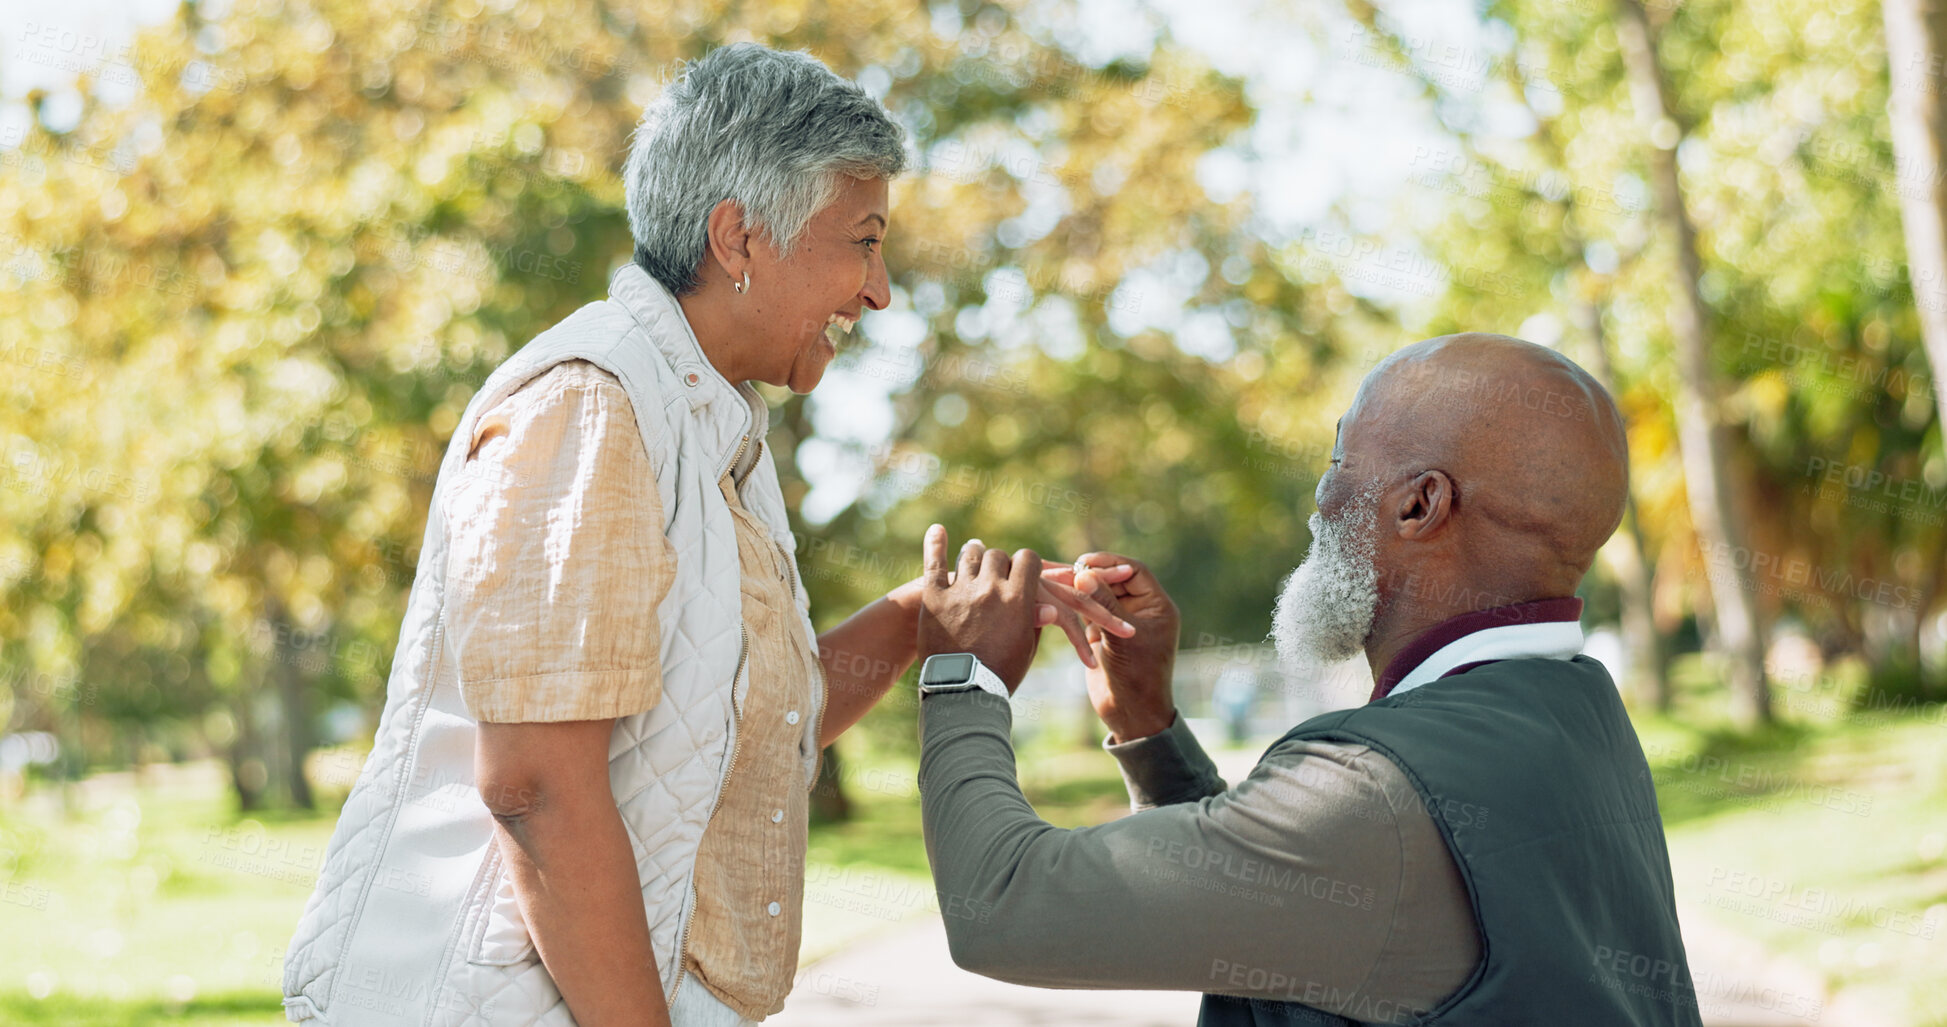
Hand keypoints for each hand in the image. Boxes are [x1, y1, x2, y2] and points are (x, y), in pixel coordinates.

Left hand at [918, 525, 1044, 690]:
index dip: (1027, 564)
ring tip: (974, 555)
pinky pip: (934, 563)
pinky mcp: (934, 598)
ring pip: (970, 555)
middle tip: (997, 574)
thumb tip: (1046, 603)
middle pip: (998, 555)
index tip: (1024, 571)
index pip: (1028, 559)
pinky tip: (937, 530)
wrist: (962, 693)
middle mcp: (990, 588)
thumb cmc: (1000, 674)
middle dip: (1000, 563)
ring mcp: (960, 591)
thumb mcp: (1026, 647)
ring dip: (975, 555)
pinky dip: (935, 544)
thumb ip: (1035, 619)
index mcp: (1018, 599)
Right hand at [1042, 553, 1178, 741]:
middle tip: (1066, 571)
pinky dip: (1078, 605)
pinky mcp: (1105, 634)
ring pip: (1101, 594)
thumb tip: (1084, 572)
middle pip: (1116, 580)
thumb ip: (1103, 604)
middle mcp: (1141, 610)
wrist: (1130, 713)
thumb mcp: (1120, 638)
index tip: (1084, 561)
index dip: (1110, 563)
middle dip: (1093, 574)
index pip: (1134, 571)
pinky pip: (1091, 610)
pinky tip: (1060, 600)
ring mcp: (1122, 622)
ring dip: (1082, 589)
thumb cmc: (1135, 677)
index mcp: (1157, 606)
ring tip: (1058, 582)